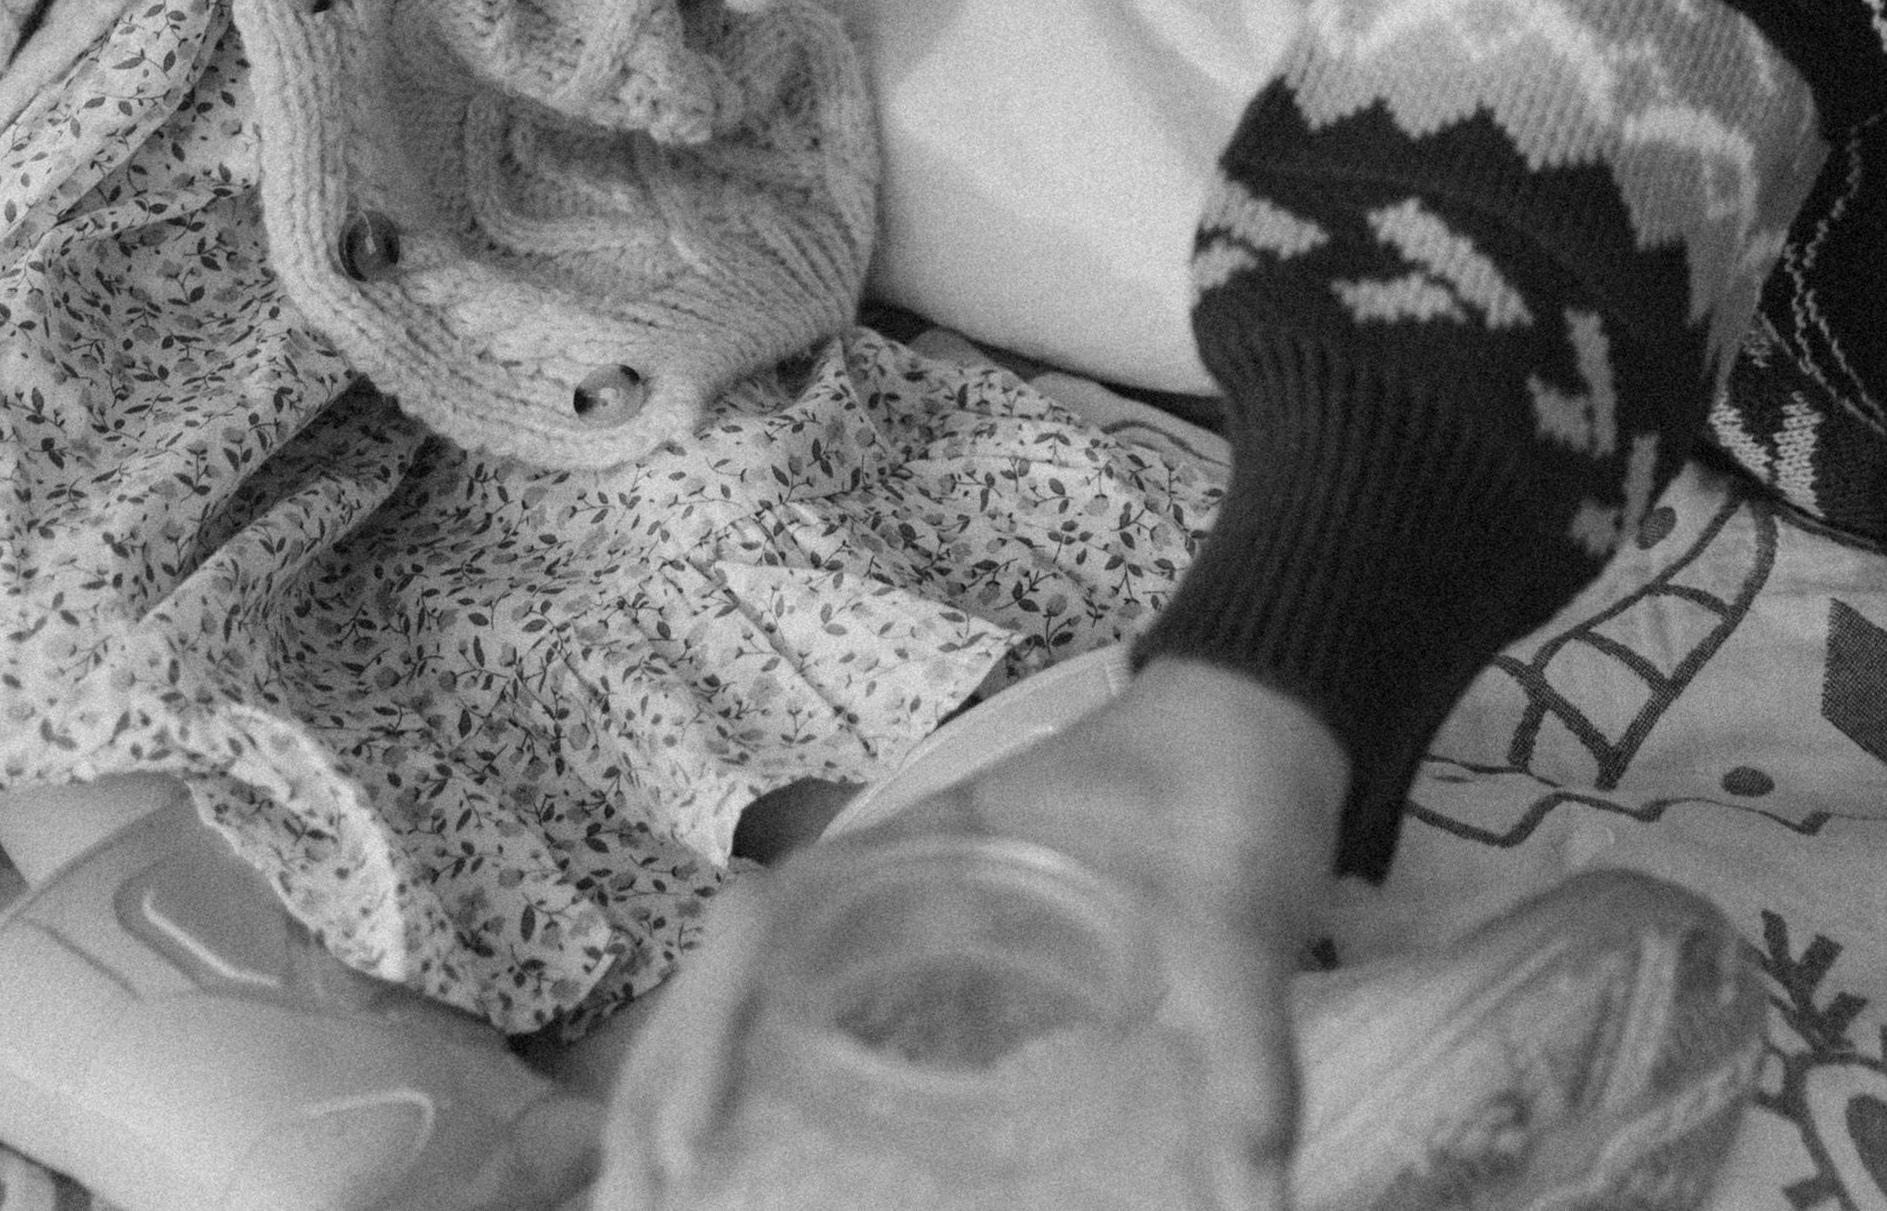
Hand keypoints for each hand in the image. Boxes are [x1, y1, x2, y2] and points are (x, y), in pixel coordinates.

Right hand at [601, 663, 1347, 1210]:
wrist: (1260, 724)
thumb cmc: (1223, 797)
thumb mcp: (1234, 917)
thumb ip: (1245, 1045)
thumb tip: (1255, 1194)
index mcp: (927, 846)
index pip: (771, 920)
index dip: (712, 1024)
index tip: (694, 1136)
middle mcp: (894, 879)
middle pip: (734, 970)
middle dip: (661, 1081)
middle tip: (625, 1206)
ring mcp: (907, 915)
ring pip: (758, 994)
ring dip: (683, 1082)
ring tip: (643, 1196)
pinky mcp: (941, 956)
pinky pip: (818, 1015)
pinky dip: (755, 1081)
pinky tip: (738, 1163)